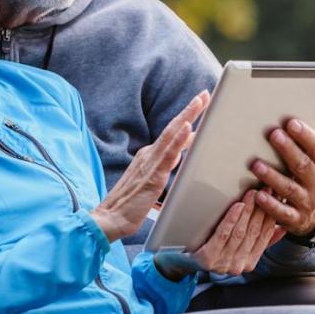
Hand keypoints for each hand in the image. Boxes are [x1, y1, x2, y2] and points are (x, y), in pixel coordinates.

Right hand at [92, 92, 208, 241]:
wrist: (110, 219)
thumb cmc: (129, 205)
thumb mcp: (151, 184)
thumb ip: (163, 172)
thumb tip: (178, 163)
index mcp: (149, 157)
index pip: (171, 134)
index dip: (186, 119)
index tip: (199, 105)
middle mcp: (149, 155)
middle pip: (172, 128)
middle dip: (190, 110)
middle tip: (204, 94)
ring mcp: (150, 163)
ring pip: (172, 135)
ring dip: (187, 117)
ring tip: (199, 102)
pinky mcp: (153, 176)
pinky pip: (168, 154)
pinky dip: (178, 139)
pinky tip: (187, 127)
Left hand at [188, 191, 283, 276]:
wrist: (183, 260)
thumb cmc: (212, 248)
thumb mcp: (238, 247)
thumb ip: (260, 241)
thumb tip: (281, 228)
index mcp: (249, 262)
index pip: (265, 236)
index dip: (271, 215)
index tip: (276, 197)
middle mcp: (239, 265)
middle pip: (254, 232)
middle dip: (261, 208)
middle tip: (266, 189)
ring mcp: (223, 263)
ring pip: (240, 232)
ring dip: (248, 211)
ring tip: (253, 193)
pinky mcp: (209, 258)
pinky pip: (223, 235)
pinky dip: (231, 219)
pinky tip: (237, 206)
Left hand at [249, 118, 314, 237]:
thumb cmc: (308, 178)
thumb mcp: (314, 163)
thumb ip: (303, 146)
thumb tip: (283, 118)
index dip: (305, 135)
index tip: (291, 123)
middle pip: (303, 165)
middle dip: (288, 150)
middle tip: (273, 135)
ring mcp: (308, 202)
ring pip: (289, 188)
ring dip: (272, 176)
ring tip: (256, 165)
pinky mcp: (296, 219)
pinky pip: (282, 212)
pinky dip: (270, 204)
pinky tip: (258, 194)